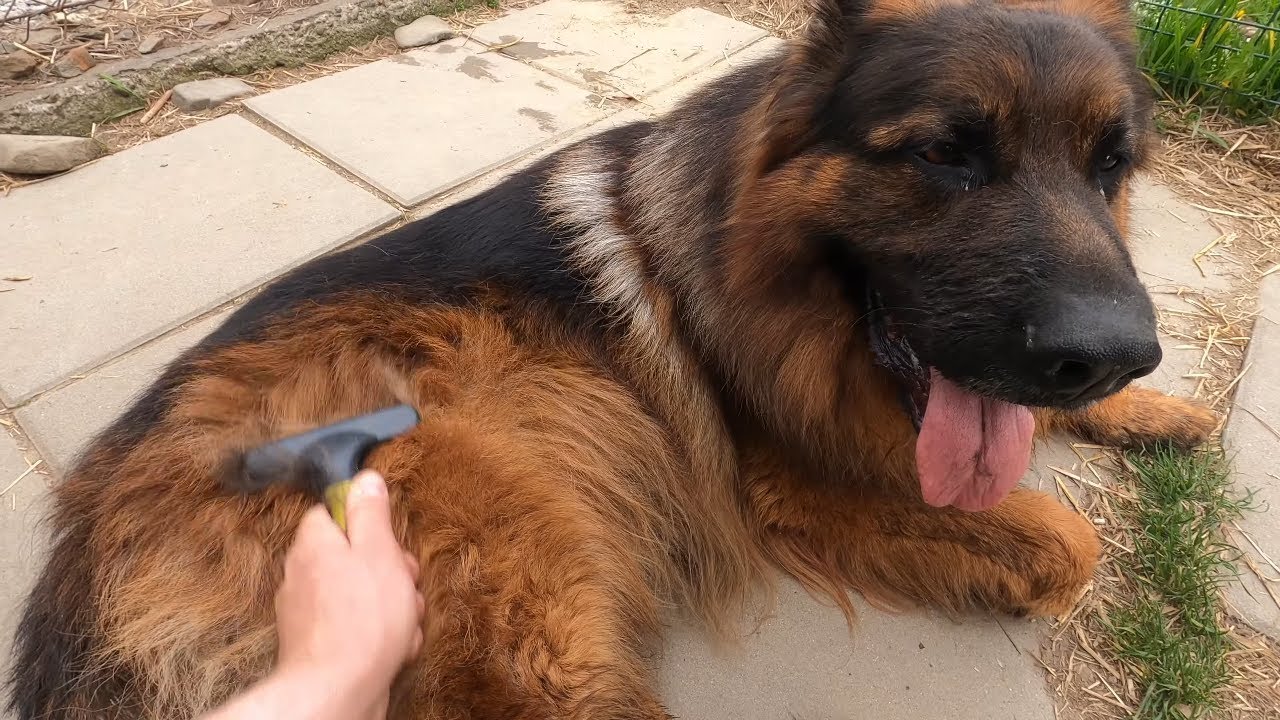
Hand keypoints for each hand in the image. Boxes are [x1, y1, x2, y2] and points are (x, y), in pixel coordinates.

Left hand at [274, 470, 424, 713]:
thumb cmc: (363, 619)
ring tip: (405, 623)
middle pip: (353, 555)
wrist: (339, 691)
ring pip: (362, 594)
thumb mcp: (379, 552)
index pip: (333, 513)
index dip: (367, 523)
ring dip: (392, 606)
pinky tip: (395, 647)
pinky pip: (358, 627)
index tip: (390, 540)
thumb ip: (371, 513)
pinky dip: (380, 635)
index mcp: (314, 544)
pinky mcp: (321, 645)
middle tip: (407, 584)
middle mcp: (302, 575)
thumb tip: (364, 478)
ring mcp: (309, 613)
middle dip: (391, 571)